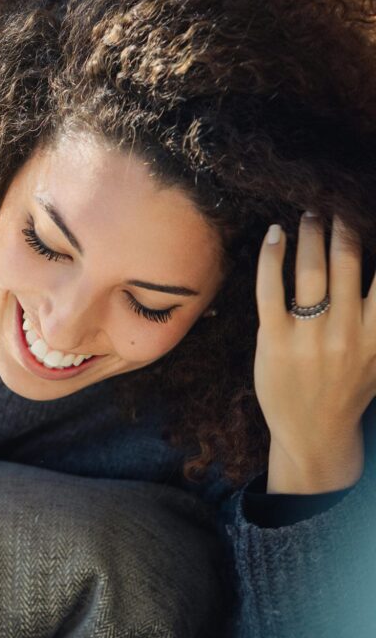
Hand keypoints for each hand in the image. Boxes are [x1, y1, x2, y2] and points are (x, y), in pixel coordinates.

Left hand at [254, 211, 373, 493]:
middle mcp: (349, 333)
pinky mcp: (274, 341)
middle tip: (336, 204)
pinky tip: (275, 235)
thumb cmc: (348, 389)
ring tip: (309, 214)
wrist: (314, 433)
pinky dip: (273, 257)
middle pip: (348, 262)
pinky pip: (271, 289)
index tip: (372, 211)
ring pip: (311, 270)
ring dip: (311, 233)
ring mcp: (310, 337)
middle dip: (343, 226)